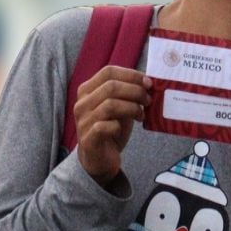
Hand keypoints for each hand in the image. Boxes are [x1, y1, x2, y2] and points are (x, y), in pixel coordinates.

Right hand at [74, 66, 151, 185]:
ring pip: (110, 105)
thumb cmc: (111, 128)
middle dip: (136, 91)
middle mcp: (82, 103)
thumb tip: (149, 82)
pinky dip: (119, 126)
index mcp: (87, 90)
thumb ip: (128, 93)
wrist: (99, 158)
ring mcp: (83, 121)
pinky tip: (123, 129)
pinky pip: (106, 126)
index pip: (108, 71)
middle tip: (148, 101)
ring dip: (132, 108)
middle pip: (111, 86)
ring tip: (141, 115)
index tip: (149, 83)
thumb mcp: (120, 106)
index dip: (132, 75)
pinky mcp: (88, 138)